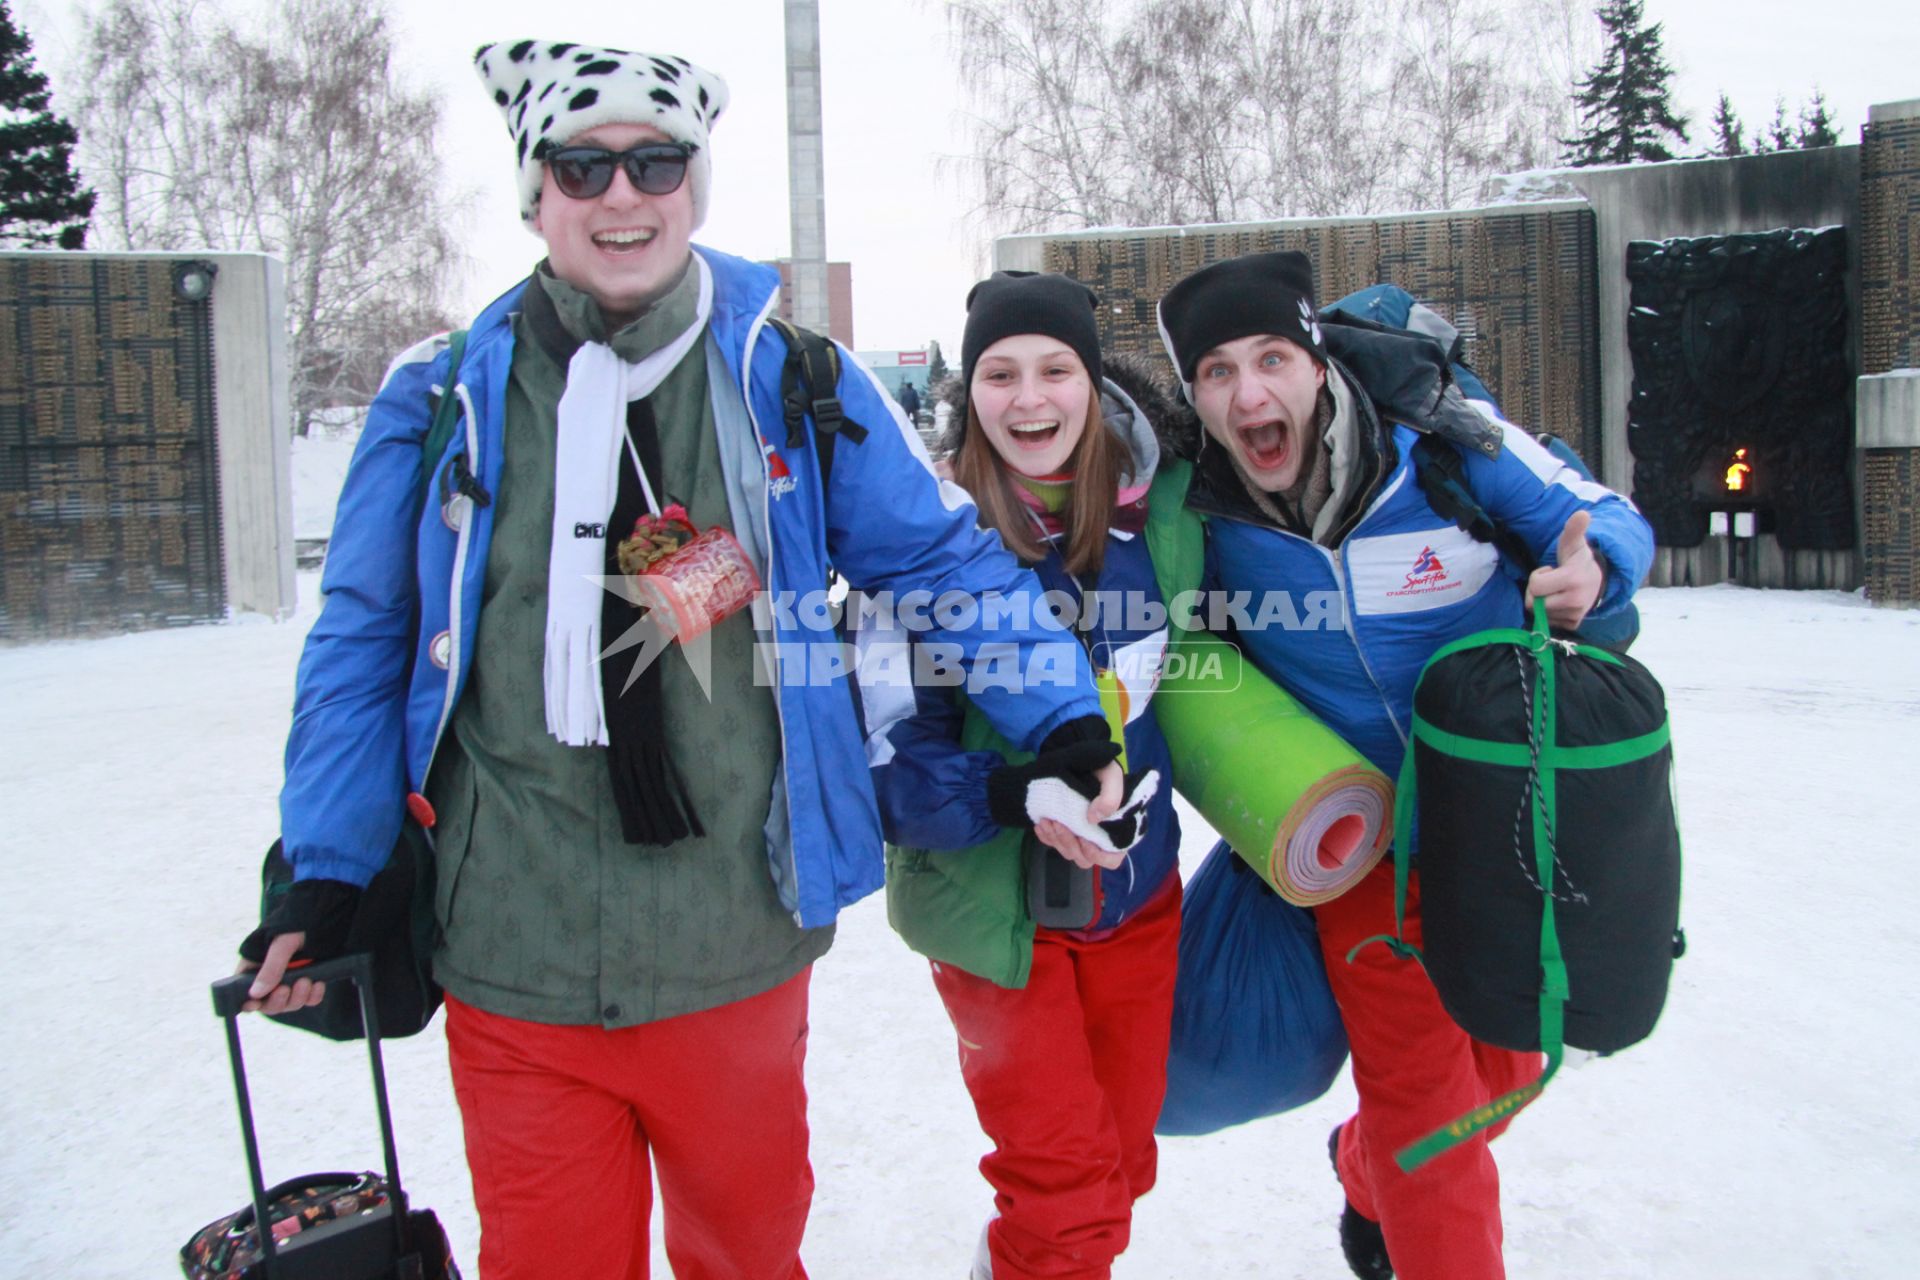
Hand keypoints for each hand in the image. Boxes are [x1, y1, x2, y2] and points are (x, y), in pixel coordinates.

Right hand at [237, 932, 327, 1014]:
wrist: (325, 914)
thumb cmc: (297, 923)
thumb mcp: (282, 943)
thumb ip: (270, 968)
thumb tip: (255, 994)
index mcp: (255, 966)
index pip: (244, 992)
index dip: (248, 1002)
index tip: (254, 1004)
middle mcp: (271, 977)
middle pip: (269, 1004)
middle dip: (278, 1000)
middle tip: (285, 989)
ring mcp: (291, 980)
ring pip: (290, 1003)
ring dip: (298, 997)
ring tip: (306, 980)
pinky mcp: (310, 981)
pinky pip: (310, 999)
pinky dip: (313, 996)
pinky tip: (318, 984)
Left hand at [1036, 759, 1127, 868]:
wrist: (1079, 757)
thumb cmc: (1100, 767)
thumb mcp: (1111, 775)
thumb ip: (1110, 796)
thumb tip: (1094, 819)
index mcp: (1118, 829)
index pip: (1111, 858)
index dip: (1098, 855)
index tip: (1085, 839)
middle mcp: (1099, 837)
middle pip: (1085, 858)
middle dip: (1070, 845)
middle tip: (1058, 824)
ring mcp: (1080, 835)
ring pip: (1068, 852)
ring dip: (1056, 840)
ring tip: (1047, 821)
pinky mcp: (1064, 829)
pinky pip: (1053, 843)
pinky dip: (1046, 837)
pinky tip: (1041, 823)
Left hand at [1525, 510, 1603, 629]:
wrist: (1597, 580)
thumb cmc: (1577, 559)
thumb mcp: (1574, 543)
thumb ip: (1574, 529)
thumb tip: (1582, 513)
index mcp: (1573, 579)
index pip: (1535, 586)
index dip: (1537, 577)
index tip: (1549, 570)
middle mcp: (1575, 601)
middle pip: (1533, 603)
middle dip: (1536, 591)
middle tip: (1550, 581)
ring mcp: (1575, 614)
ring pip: (1539, 614)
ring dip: (1543, 601)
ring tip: (1557, 590)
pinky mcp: (1573, 624)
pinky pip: (1547, 622)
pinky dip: (1549, 613)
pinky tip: (1560, 601)